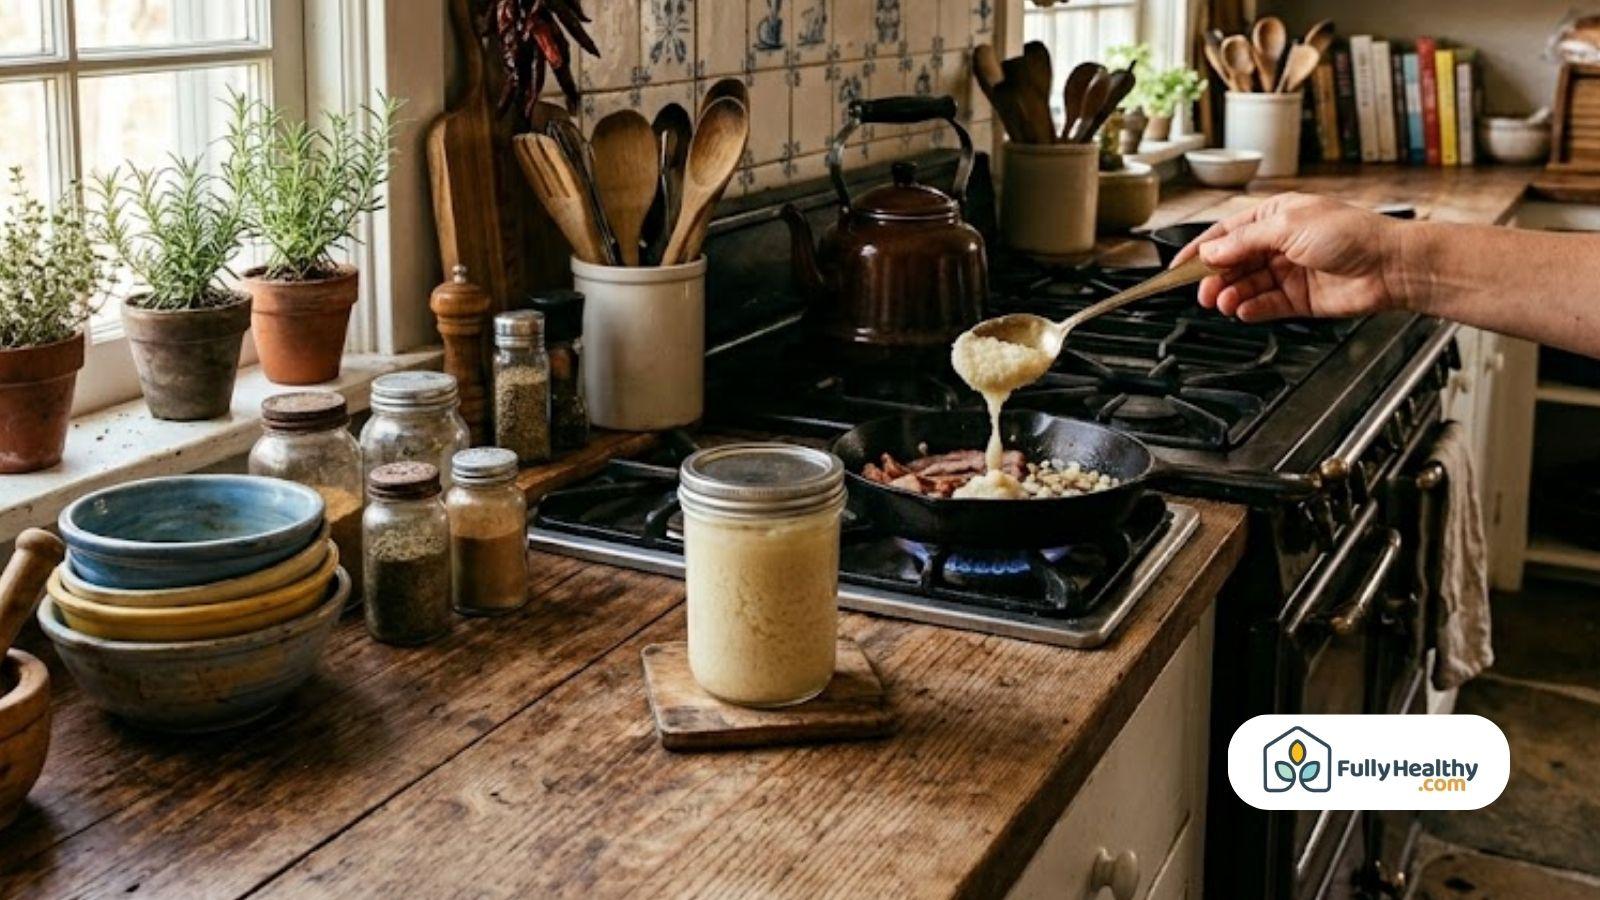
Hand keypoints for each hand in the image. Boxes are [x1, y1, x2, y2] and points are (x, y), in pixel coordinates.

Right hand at [1171, 193, 1408, 322]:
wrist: (1391, 265)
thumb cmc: (1352, 234)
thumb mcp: (1288, 227)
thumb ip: (1245, 241)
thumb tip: (1211, 251)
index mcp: (1274, 217)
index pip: (1226, 234)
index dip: (1199, 251)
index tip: (1176, 268)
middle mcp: (1279, 243)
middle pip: (1233, 262)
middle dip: (1215, 278)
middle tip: (1202, 292)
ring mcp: (1289, 271)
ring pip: (1248, 286)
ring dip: (1232, 294)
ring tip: (1224, 303)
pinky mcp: (1299, 298)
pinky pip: (1267, 305)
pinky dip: (1253, 309)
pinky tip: (1244, 310)